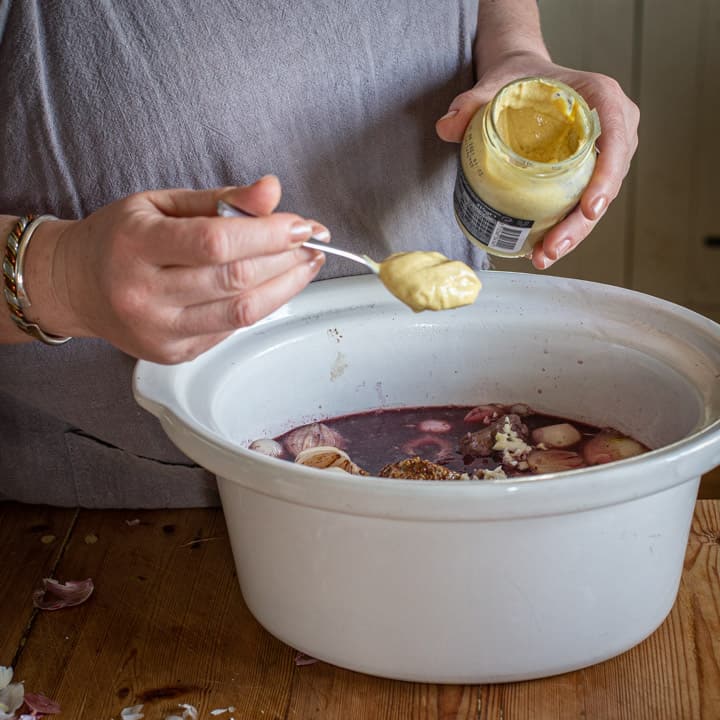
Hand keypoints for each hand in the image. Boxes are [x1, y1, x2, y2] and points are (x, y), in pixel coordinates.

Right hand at [42, 175, 326, 362]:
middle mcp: (144, 295)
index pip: (215, 243)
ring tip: (305, 265)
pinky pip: (230, 331)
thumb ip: (220, 198)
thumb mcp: (161, 203)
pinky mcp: (173, 353)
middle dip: (285, 260)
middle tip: (312, 243)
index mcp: (136, 246)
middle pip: (235, 281)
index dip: (267, 234)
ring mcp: (159, 331)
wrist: (75, 285)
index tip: (301, 224)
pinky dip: (260, 306)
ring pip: (241, 314)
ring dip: (285, 287)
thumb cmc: (121, 237)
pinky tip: (272, 286)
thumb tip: (272, 191)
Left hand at [436, 51, 638, 268]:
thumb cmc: (519, 80)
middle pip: (608, 180)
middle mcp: (615, 125)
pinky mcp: (592, 171)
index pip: (616, 138)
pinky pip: (584, 202)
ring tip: (543, 256)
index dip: (607, 176)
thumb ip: (471, 102)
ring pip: (598, 199)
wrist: (524, 80)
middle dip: (582, 222)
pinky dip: (566, 227)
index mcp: (601, 97)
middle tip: (551, 248)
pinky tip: (541, 249)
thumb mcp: (495, 84)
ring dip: (574, 233)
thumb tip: (445, 127)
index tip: (590, 208)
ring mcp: (606, 152)